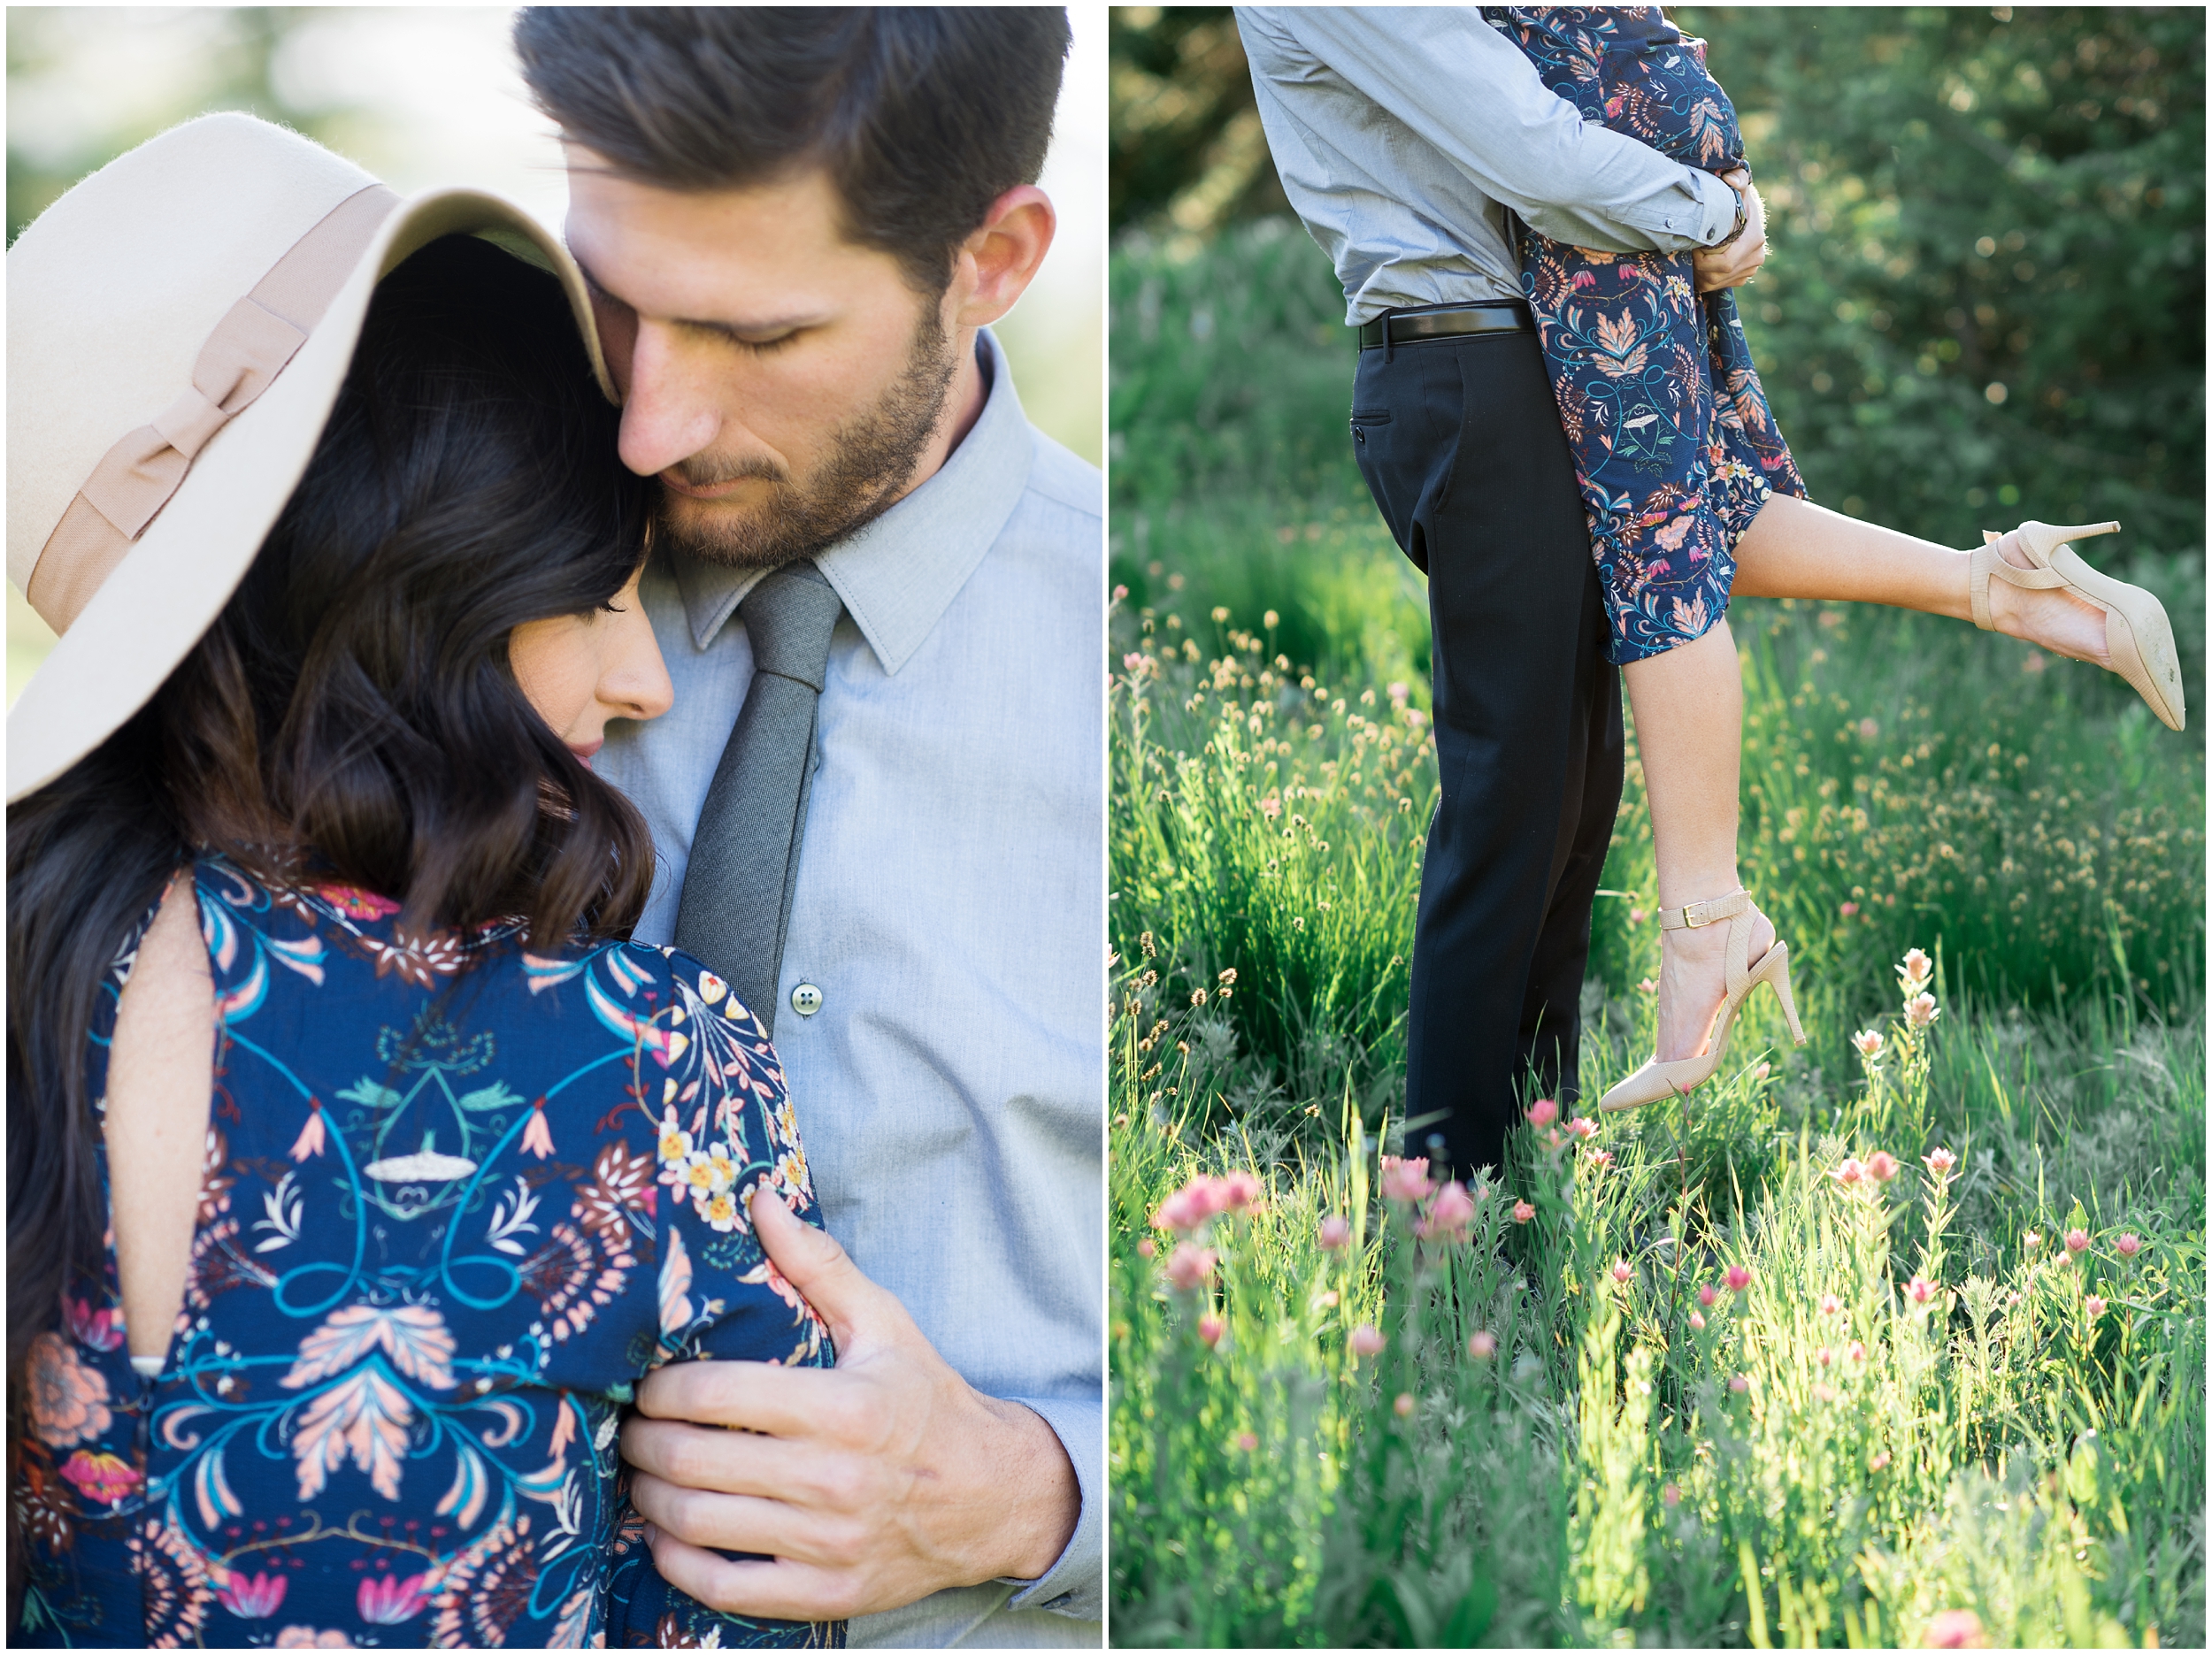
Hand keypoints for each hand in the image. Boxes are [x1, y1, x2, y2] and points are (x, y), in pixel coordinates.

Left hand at [621, 1190, 1080, 1620]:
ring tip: (642, 1475)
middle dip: (642, 1442)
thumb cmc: (927, 1401)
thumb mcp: (883, 1323)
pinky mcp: (827, 1593)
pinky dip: (677, 1564)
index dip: (662, 1388)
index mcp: (845, 1406)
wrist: (992, 1496)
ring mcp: (829, 1543)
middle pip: (693, 1459)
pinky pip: (726, 1589)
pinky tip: (664, 1537)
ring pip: (698, 1523)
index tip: (647, 1384)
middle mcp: (834, 1479)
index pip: (716, 1392)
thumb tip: (759, 1199)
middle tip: (631, 1429)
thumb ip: (816, 1264)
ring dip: (649, 1497)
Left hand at [1692, 168, 1767, 293]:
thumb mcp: (1738, 187)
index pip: (1724, 263)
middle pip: (1717, 276)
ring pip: (1715, 283)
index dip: (1703, 260)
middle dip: (1697, 268)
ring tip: (1692, 257)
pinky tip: (1699, 264)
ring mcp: (1750, 269)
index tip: (1692, 247)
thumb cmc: (1737, 198)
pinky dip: (1704, 278)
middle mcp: (1755, 258)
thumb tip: (1730, 178)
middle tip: (1687, 253)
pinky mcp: (1743, 276)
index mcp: (1754, 241)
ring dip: (1698, 274)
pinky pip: (1717, 286)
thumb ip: (1737, 179)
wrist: (1746, 211)